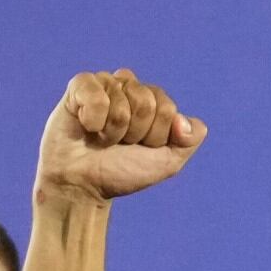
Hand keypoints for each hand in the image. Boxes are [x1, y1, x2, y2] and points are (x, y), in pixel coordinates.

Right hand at [36, 69, 207, 203]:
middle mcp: (129, 86)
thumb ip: (190, 140)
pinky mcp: (79, 86)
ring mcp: (105, 83)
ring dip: (112, 132)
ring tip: (101, 139)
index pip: (167, 109)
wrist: (83, 186)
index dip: (154, 136)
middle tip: (119, 144)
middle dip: (134, 133)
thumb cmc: (121, 171)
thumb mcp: (167, 162)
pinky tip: (86, 127)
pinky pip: (97, 97)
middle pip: (146, 104)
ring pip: (121, 106)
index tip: (139, 147)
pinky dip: (93, 121)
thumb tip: (182, 120)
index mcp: (151, 99)